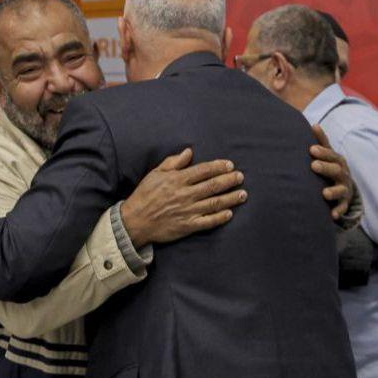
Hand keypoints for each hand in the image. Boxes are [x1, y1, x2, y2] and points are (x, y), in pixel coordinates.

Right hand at [121, 148, 247, 246]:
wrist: (135, 221)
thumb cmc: (145, 195)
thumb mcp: (155, 174)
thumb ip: (173, 162)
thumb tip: (189, 152)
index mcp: (177, 180)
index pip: (203, 170)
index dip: (219, 167)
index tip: (230, 165)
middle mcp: (185, 194)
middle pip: (213, 185)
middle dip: (230, 180)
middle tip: (240, 177)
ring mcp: (188, 211)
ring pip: (214, 203)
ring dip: (231, 198)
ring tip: (243, 194)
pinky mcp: (188, 226)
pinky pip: (208, 221)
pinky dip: (220, 217)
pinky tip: (230, 213)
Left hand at [310, 125, 353, 219]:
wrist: (347, 188)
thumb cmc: (332, 168)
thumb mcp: (329, 156)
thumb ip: (322, 142)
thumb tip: (314, 124)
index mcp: (338, 161)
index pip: (331, 155)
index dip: (323, 152)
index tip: (311, 149)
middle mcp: (343, 174)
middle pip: (336, 170)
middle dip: (325, 168)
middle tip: (313, 165)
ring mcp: (344, 189)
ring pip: (340, 190)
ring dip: (333, 191)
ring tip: (324, 193)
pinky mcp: (344, 203)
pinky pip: (342, 207)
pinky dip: (338, 211)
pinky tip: (333, 215)